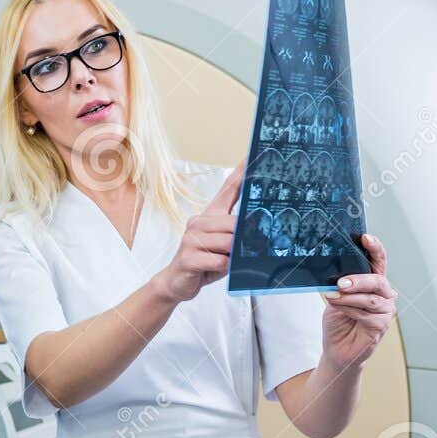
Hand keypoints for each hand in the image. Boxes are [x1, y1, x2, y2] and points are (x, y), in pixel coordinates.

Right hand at [153, 161, 242, 302]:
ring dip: (234, 255)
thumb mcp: (223, 243)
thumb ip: (237, 231)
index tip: (254, 156)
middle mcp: (199, 222)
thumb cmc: (204, 260)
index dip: (241, 172)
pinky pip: (217, 261)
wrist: (176, 281)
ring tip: (231, 260)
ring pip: (228, 243)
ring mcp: (191, 239)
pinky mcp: (188, 258)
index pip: (228, 189)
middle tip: (251, 247)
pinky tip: (219, 268)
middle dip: (245, 237)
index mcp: (209, 215)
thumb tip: (260, 224)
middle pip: (234, 223)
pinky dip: (223, 267)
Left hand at [321, 232, 396, 368]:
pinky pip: (366, 314)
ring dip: (349, 298)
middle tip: (341, 283)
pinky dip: (349, 310)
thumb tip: (334, 274)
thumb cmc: (338, 321)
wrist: (337, 348)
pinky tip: (339, 309)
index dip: (374, 248)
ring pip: (370, 298)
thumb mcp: (335, 296)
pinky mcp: (382, 325)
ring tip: (333, 298)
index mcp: (373, 282)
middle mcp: (383, 294)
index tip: (365, 237)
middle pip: (377, 280)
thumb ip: (339, 285)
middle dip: (359, 279)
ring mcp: (385, 310)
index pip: (378, 261)